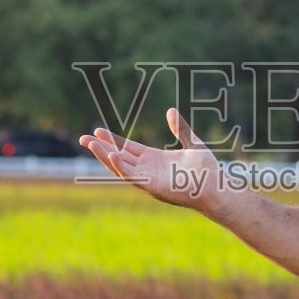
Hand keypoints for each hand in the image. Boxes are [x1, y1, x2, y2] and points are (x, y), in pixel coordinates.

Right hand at [79, 109, 225, 213]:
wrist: (216, 187)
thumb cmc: (207, 170)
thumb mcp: (193, 143)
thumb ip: (181, 129)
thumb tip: (171, 110)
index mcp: (155, 159)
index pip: (128, 148)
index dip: (113, 140)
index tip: (98, 130)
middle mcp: (148, 169)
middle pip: (119, 157)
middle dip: (101, 148)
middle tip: (82, 138)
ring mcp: (149, 179)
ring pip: (121, 167)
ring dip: (105, 156)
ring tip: (90, 144)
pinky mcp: (152, 187)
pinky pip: (132, 177)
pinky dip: (121, 167)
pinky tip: (111, 156)